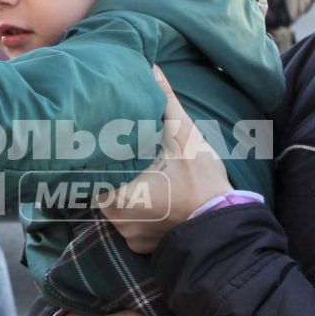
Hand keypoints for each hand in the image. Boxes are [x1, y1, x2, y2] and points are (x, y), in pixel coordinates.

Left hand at [103, 65, 230, 253]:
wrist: (225, 226)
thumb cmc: (202, 181)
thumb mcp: (185, 136)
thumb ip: (166, 102)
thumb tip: (152, 68)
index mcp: (117, 196)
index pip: (89, 175)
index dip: (92, 160)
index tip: (96, 148)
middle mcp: (116, 221)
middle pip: (100, 192)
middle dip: (108, 175)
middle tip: (117, 157)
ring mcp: (128, 238)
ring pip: (114, 211)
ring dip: (122, 196)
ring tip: (133, 177)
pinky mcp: (140, 248)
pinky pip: (129, 228)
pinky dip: (136, 215)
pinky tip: (148, 200)